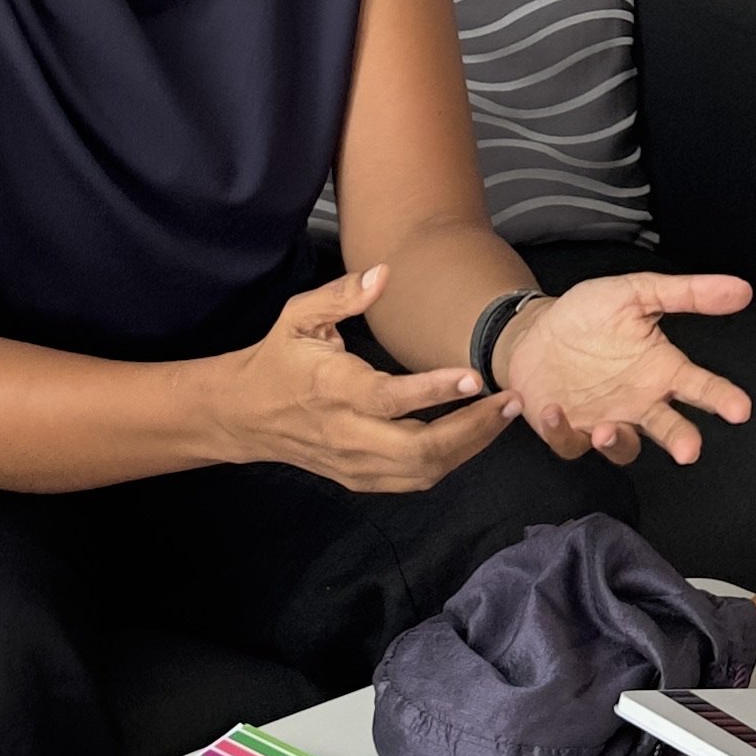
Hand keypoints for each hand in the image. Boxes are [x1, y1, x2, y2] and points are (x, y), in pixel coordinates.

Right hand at [211, 266, 522, 491]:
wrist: (244, 415)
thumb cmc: (279, 359)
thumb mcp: (297, 316)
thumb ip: (340, 296)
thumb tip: (383, 274)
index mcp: (332, 389)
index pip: (388, 399)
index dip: (433, 391)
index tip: (474, 377)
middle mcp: (346, 433)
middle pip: (417, 449)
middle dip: (472, 429)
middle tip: (511, 401)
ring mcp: (353, 463)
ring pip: (421, 471)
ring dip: (469, 448)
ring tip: (503, 416)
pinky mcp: (359, 479)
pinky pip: (412, 481)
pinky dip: (449, 463)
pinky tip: (474, 437)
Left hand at [495, 272, 753, 468]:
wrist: (535, 331)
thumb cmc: (590, 315)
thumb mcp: (636, 293)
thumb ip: (687, 293)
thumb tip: (742, 289)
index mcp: (660, 371)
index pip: (700, 387)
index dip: (720, 398)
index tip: (740, 409)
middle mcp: (639, 403)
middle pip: (669, 429)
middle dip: (681, 440)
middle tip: (689, 450)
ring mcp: (605, 421)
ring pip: (624, 448)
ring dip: (619, 443)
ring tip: (609, 428)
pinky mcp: (568, 432)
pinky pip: (570, 443)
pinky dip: (563, 432)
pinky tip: (556, 410)